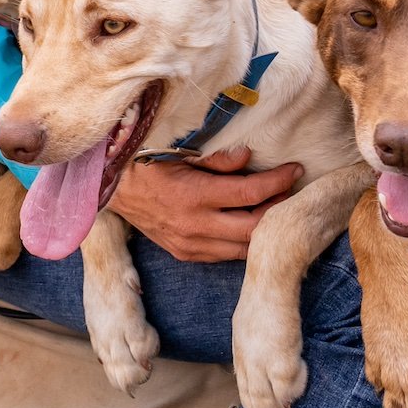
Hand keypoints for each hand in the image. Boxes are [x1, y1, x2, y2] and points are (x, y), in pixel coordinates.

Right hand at [110, 146, 302, 262]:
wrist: (111, 189)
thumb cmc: (145, 164)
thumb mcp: (179, 153)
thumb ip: (216, 160)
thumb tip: (249, 157)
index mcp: (194, 196)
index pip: (250, 194)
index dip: (278, 182)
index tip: (295, 170)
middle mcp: (195, 226)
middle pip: (254, 226)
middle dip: (278, 208)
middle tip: (290, 190)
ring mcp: (191, 245)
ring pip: (243, 247)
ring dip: (264, 228)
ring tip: (274, 207)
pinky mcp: (186, 254)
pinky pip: (226, 254)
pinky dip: (242, 241)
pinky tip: (249, 224)